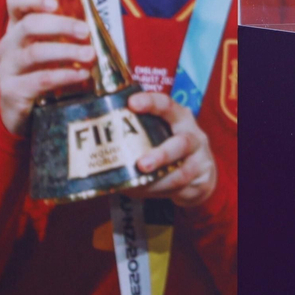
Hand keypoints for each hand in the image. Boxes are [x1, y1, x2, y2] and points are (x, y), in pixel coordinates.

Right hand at [0, 0, 94, 136]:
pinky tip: (83, 75)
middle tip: (86, 31)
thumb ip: (65, 33)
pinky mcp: (12, 90)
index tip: (56, 3)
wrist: (25, 114)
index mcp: (17, 28)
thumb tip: (98, 20)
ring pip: (35, 52)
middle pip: (29, 25)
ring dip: (67, 51)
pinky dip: (65, 75)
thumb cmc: (43, 72)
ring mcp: (7, 68)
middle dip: (61, 25)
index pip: (15, 2)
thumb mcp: (52, 48)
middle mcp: (8, 45)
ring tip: (90, 55)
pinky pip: (41, 79)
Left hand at [126, 91, 218, 207]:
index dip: (150, 103)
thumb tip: (93, 144)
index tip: (131, 103)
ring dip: (158, 181)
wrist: (200, 174)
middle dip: (161, 154)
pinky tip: (143, 191)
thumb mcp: (159, 134)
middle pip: (181, 143)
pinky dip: (158, 191)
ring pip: (181, 172)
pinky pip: (179, 189)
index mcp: (179, 118)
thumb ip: (137, 134)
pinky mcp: (200, 180)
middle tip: (141, 164)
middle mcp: (193, 135)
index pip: (167, 105)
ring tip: (138, 186)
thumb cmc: (169, 148)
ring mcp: (199, 159)